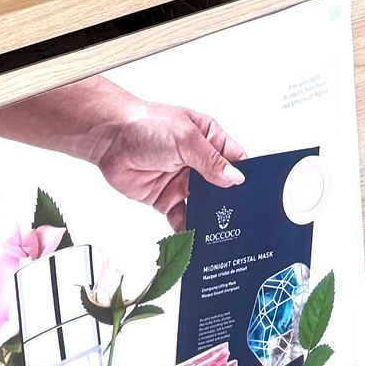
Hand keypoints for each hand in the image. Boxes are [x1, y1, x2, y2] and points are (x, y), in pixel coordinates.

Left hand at [88, 93, 247, 230]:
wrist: (109, 138)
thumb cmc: (145, 124)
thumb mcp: (184, 138)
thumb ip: (210, 160)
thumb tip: (236, 178)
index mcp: (208, 138)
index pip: (235, 161)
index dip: (245, 178)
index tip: (255, 197)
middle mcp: (198, 161)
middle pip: (222, 188)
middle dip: (230, 205)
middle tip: (241, 224)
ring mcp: (183, 182)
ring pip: (204, 206)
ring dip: (211, 219)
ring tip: (222, 236)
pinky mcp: (166, 199)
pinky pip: (183, 219)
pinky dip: (189, 230)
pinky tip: (196, 240)